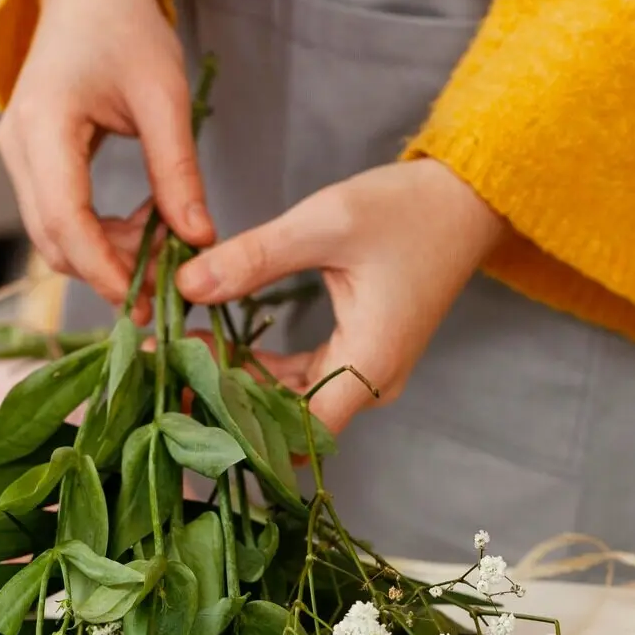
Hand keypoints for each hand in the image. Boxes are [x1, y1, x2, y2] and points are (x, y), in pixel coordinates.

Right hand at [0, 0, 214, 315]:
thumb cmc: (126, 28)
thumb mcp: (165, 97)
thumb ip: (178, 171)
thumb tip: (199, 238)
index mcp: (44, 123)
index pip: (65, 219)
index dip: (103, 269)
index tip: (146, 300)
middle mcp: (17, 146)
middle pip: (54, 239)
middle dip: (110, 269)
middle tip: (168, 277)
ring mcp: (18, 156)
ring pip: (56, 236)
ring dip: (108, 254)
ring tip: (162, 241)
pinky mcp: (30, 163)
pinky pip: (60, 217)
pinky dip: (100, 234)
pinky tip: (142, 223)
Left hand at [177, 160, 505, 431]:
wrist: (466, 200)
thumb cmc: (408, 210)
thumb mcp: (324, 224)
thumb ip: (254, 258)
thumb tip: (187, 284)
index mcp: (369, 367)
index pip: (296, 434)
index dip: (238, 425)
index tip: (187, 394)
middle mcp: (370, 386)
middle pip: (287, 425)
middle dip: (226, 402)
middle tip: (168, 369)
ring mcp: (366, 375)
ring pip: (290, 405)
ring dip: (239, 385)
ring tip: (183, 353)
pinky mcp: (359, 358)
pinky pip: (301, 382)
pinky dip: (260, 370)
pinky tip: (219, 344)